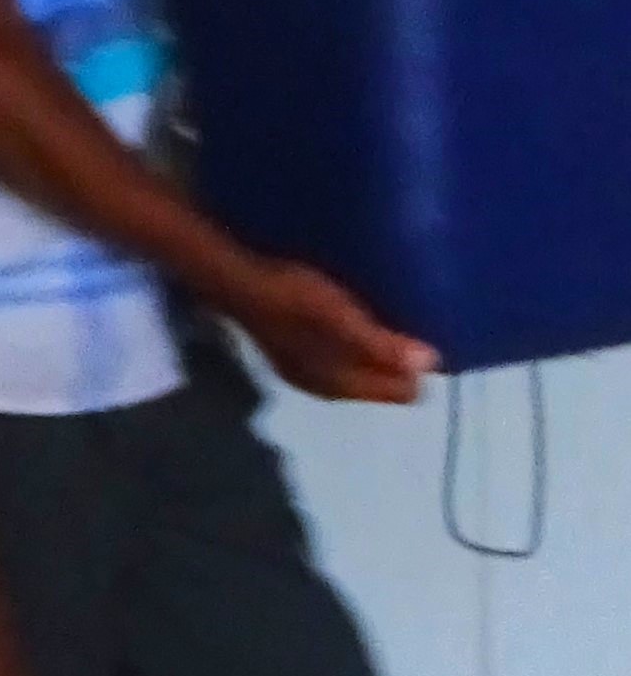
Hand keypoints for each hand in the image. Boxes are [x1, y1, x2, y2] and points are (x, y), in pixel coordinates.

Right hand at [222, 250, 434, 404]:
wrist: (235, 283)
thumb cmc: (290, 297)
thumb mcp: (337, 318)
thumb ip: (380, 345)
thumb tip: (432, 364)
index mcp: (340, 385)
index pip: (400, 392)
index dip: (422, 369)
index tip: (440, 338)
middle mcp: (329, 387)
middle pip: (383, 385)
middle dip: (405, 364)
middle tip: (428, 326)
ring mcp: (312, 371)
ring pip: (366, 373)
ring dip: (385, 354)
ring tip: (406, 322)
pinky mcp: (302, 351)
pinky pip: (350, 359)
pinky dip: (365, 346)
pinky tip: (369, 323)